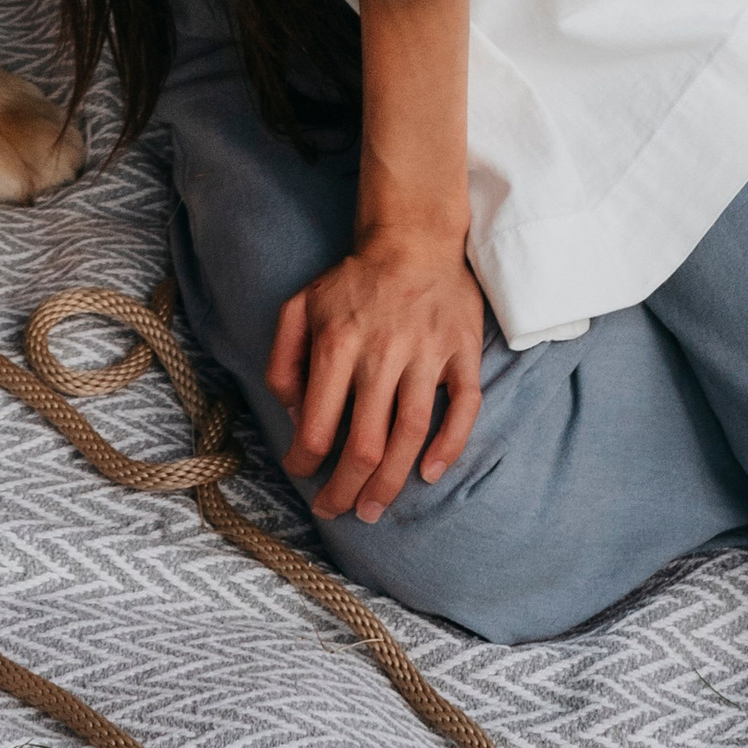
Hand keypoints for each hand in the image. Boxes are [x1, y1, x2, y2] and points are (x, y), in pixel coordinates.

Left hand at [267, 220, 485, 524]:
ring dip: (391, 482)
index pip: (316, 422)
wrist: (415, 236)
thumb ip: (284, 358)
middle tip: (338, 511)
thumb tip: (291, 413)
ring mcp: (427, 353)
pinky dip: (450, 445)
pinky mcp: (462, 352)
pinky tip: (431, 473)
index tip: (303, 475)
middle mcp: (382, 351)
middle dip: (346, 489)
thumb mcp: (300, 305)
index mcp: (338, 341)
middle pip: (364, 442)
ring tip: (374, 509)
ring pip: (410, 434)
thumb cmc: (354, 280)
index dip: (305, 461)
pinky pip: (463, 407)